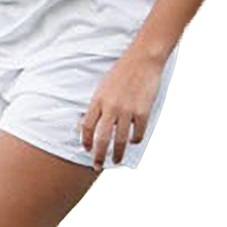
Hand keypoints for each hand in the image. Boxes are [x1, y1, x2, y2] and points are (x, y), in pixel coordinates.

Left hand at [79, 53, 164, 169]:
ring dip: (117, 154)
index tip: (86, 150)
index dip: (85, 141)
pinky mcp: (143, 111)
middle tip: (97, 166)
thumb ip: (94, 106)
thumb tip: (82, 125)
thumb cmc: (121, 73)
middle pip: (101, 139)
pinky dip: (134, 141)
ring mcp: (128, 110)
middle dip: (98, 156)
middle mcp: (111, 107)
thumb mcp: (102, 87)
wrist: (142, 60)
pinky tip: (132, 141)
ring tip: (116, 161)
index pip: (87, 127)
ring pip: (120, 140)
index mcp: (98, 100)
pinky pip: (137, 134)